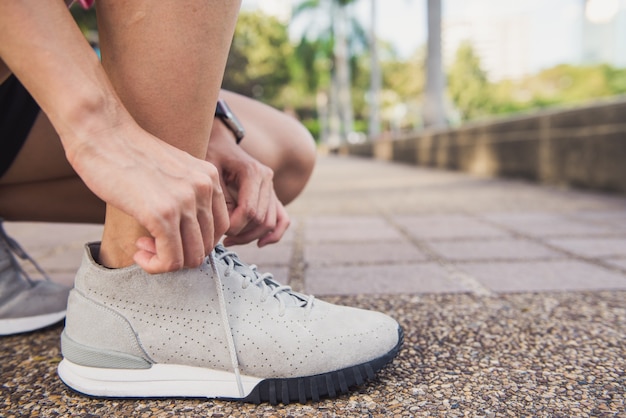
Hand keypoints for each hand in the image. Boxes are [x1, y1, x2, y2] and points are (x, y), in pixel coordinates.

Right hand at [68, 120, 229, 272]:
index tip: (168, 236)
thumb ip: (186, 195)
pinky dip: (155, 265)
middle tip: (151, 245)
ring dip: (166, 262)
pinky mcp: (162, 213)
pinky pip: (171, 259)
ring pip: (192, 257)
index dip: (194, 241)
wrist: (101, 131)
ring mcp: (185, 201)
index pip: (220, 228)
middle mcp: (204, 188)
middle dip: (180, 255)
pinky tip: (137, 250)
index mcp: (210, 177)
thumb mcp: (171, 170)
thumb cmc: (127, 153)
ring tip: (143, 247)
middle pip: (207, 245)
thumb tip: (187, 234)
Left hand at [205, 123, 289, 246]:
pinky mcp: (272, 195)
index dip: (234, 226)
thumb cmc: (211, 156)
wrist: (220, 143)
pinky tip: (259, 244)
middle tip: (221, 237)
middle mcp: (267, 179)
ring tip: (230, 240)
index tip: (218, 230)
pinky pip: (282, 219)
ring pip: (270, 223)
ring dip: (251, 237)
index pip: (250, 210)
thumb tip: (229, 227)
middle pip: (261, 219)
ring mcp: (272, 188)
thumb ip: (220, 200)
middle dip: (241, 233)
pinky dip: (274, 234)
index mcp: (253, 172)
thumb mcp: (209, 174)